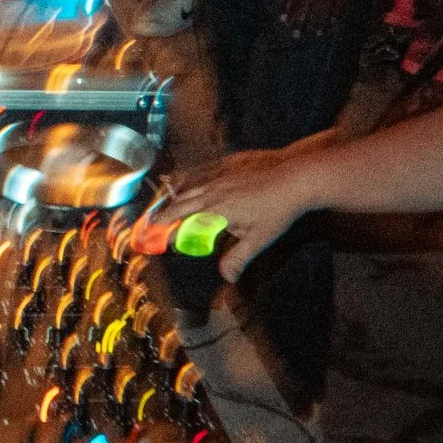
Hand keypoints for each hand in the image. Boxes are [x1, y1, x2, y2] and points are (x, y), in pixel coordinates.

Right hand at [128, 148, 327, 282]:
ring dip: (169, 197)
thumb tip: (226, 278)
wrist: (294, 176)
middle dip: (160, 215)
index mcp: (214, 211)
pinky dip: (183, 178)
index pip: (181, 223)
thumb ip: (238, 258)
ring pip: (184, 185)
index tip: (153, 241)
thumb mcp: (259, 239)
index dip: (165, 233)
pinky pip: (196, 171)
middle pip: (177, 203)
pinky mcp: (225, 164)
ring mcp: (217, 175)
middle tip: (148, 225)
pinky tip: (179, 179)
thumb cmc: (278, 210)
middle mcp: (210, 191)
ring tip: (157, 204)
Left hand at [279, 0, 370, 35]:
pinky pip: (340, 2)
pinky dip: (336, 13)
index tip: (283, 21)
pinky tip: (333, 22)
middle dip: (301, 21)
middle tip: (296, 36)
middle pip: (307, 5)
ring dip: (319, 21)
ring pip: (323, 7)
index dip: (288, 8)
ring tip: (315, 34)